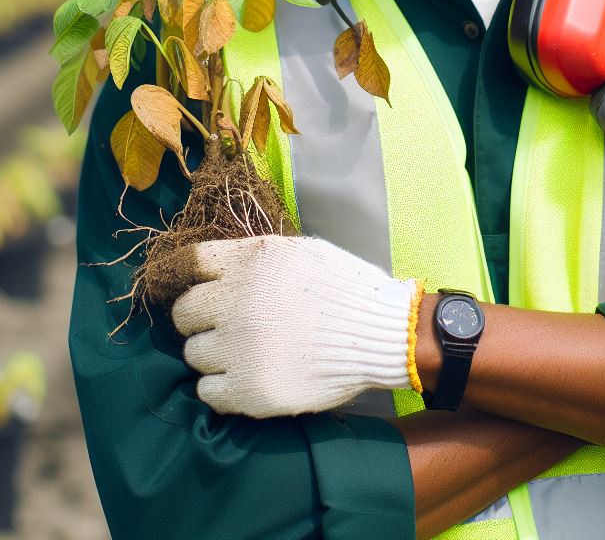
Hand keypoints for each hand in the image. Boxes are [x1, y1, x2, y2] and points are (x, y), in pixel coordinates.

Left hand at [170, 235, 422, 417]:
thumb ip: (256, 257)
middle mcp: (236, 301)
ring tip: (247, 353)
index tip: (199, 287)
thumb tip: (217, 268)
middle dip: (201, 318)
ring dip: (214, 353)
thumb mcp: (301, 252)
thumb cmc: (347, 286)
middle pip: (183, 312)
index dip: (190, 276)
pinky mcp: (247, 389)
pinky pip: (206, 391)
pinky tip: (248, 377)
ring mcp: (239, 348)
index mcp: (250, 261)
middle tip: (229, 325)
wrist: (383, 332)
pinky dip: (222, 386)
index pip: (188, 264)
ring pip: (192, 353)